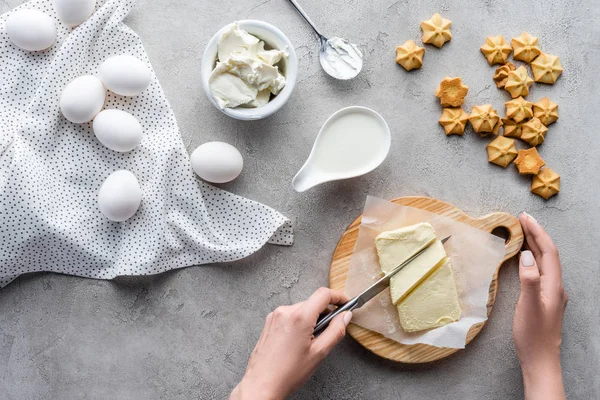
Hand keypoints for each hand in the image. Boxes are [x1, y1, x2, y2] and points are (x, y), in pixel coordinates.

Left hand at [230, 288, 352, 399]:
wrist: (262, 384)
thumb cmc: (288, 373)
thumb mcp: (319, 353)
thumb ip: (336, 331)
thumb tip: (345, 317)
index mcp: (299, 317)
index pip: (324, 294)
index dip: (338, 297)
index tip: (345, 303)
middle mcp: (285, 311)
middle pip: (312, 302)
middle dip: (325, 313)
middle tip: (329, 330)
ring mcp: (275, 316)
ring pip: (301, 309)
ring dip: (311, 318)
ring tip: (310, 341)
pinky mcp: (269, 322)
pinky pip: (290, 315)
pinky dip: (299, 322)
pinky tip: (298, 341)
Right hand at [514, 212, 566, 399]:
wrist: (540, 359)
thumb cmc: (532, 335)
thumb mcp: (528, 306)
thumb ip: (529, 279)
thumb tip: (527, 255)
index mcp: (553, 285)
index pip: (548, 251)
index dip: (537, 232)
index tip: (524, 217)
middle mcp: (555, 286)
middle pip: (548, 254)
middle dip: (536, 234)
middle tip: (521, 218)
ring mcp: (551, 292)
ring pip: (545, 261)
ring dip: (534, 244)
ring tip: (522, 232)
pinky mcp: (544, 298)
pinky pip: (540, 270)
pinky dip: (532, 257)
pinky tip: (524, 258)